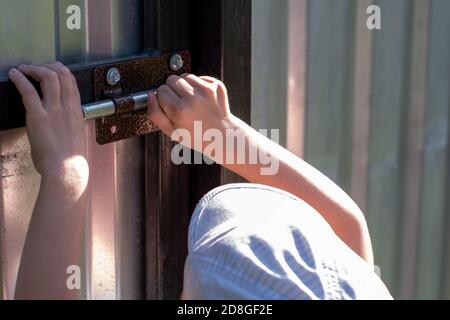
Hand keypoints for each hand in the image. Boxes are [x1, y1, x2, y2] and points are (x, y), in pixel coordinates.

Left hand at [8, 63, 87, 178]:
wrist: (67, 170)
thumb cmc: (71, 160)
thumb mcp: (76, 136)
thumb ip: (70, 123)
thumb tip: (63, 121)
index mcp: (77, 112)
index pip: (72, 82)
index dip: (60, 71)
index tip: (51, 71)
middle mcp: (68, 107)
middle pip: (62, 74)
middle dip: (48, 66)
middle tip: (36, 68)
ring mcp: (54, 111)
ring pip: (48, 77)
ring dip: (35, 69)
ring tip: (25, 69)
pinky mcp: (39, 117)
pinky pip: (29, 91)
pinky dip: (20, 79)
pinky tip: (15, 75)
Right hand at [148, 74, 237, 151]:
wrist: (223, 135)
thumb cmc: (195, 135)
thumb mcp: (171, 131)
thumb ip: (155, 114)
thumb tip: (150, 94)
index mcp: (179, 110)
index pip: (161, 90)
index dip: (163, 99)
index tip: (170, 107)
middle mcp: (193, 98)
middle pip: (171, 79)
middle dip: (172, 89)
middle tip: (180, 103)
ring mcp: (207, 90)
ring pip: (185, 76)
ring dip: (185, 86)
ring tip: (191, 102)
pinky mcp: (217, 86)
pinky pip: (200, 78)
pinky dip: (198, 86)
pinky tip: (202, 100)